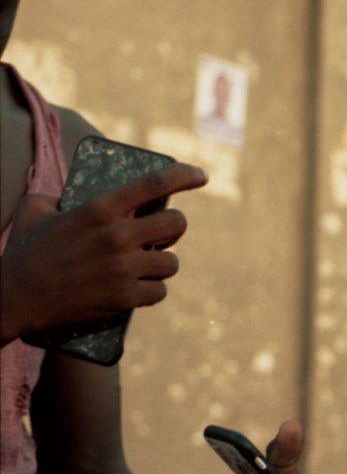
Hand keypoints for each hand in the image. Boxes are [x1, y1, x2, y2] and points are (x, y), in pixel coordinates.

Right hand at [0, 163, 207, 345]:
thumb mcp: (36, 209)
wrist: (14, 298)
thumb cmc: (23, 252)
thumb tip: (70, 195)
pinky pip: (159, 292)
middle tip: (161, 234)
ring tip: (145, 266)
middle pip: (177, 224)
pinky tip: (139, 290)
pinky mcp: (123, 298)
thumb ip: (59, 196)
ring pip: (172, 262)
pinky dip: (152, 291)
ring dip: (162, 264)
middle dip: (173, 228)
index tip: (201, 176)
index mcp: (100, 208)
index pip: (155, 184)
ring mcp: (123, 268)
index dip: (184, 176)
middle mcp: (117, 236)